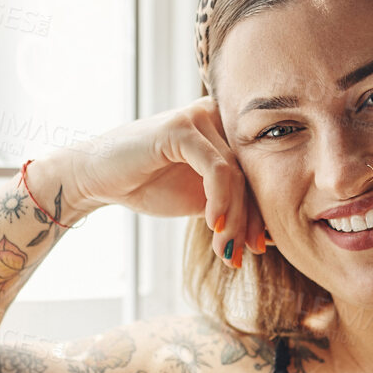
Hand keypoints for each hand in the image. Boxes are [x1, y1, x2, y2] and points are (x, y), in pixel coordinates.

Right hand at [44, 97, 262, 268]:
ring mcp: (200, 118)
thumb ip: (233, 207)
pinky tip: (212, 224)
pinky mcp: (182, 127)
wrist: (98, 179)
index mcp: (226, 131)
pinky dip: (220, 199)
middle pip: (250, 174)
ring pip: (236, 175)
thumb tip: (273, 236)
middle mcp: (218, 118)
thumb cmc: (147, 186)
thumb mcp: (200, 201)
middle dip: (249, 221)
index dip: (261, 213)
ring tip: (224, 250)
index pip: (256, 174)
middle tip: (243, 255)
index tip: (259, 248)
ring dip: (234, 218)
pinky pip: (216, 167)